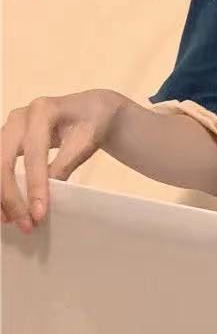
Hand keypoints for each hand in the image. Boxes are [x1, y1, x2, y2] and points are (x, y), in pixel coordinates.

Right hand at [1, 90, 124, 232]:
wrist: (90, 108)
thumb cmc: (92, 123)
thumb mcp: (87, 139)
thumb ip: (67, 162)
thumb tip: (50, 190)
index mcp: (42, 111)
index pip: (34, 154)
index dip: (35, 185)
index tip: (40, 214)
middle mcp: (19, 117)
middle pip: (3, 159)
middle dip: (11, 196)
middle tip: (25, 224)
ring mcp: (8, 127)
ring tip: (7, 221)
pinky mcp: (5, 139)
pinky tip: (2, 207)